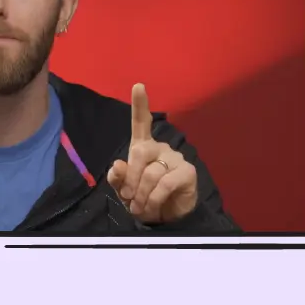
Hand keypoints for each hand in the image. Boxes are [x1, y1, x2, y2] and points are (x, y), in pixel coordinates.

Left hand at [107, 83, 197, 223]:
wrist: (166, 218)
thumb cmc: (143, 198)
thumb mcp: (125, 190)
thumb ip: (118, 178)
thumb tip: (117, 165)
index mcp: (143, 147)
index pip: (141, 122)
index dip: (140, 104)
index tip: (138, 86)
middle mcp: (160, 148)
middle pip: (139, 152)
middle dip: (130, 178)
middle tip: (128, 197)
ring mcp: (175, 158)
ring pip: (151, 173)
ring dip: (141, 195)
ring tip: (139, 207)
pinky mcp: (187, 172)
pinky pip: (165, 184)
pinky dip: (153, 199)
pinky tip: (152, 207)